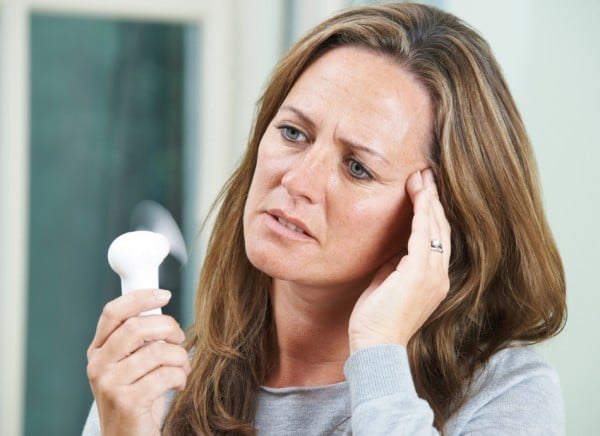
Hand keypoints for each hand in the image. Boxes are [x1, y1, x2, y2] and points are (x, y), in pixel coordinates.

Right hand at [86, 289, 189, 435]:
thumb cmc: (136, 398)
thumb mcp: (130, 365)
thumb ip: (138, 340)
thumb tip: (161, 310)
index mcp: (98, 351)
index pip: (113, 312)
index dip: (140, 298)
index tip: (165, 294)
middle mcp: (98, 365)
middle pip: (137, 327)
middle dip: (168, 328)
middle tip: (179, 338)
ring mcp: (110, 384)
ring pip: (156, 351)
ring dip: (179, 357)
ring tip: (181, 367)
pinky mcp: (127, 402)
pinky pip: (165, 375)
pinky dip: (180, 376)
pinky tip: (179, 383)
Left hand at [348, 169, 450, 352]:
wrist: (375, 345)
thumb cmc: (377, 318)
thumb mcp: (389, 283)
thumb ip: (396, 264)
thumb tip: (394, 245)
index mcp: (433, 279)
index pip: (437, 238)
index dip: (432, 212)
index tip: (425, 190)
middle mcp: (439, 275)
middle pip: (441, 228)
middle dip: (433, 199)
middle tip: (426, 173)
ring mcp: (432, 274)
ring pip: (435, 227)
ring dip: (429, 199)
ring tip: (423, 176)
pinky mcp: (420, 273)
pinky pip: (424, 234)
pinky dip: (422, 211)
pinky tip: (418, 193)